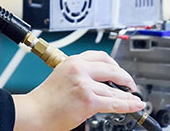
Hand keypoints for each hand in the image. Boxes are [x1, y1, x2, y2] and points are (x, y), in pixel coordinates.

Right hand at [11, 50, 145, 130]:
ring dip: (127, 95)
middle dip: (125, 77)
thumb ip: (79, 74)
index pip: (101, 56)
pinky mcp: (88, 100)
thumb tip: (99, 82)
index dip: (114, 64)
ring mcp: (84, 84)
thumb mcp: (61, 77)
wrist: (34, 112)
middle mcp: (79, 69)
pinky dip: (127, 105)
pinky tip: (134, 105)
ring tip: (134, 99)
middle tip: (131, 84)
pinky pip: (114, 102)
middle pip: (111, 69)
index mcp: (73, 61)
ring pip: (113, 89)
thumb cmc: (45, 100)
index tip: (119, 72)